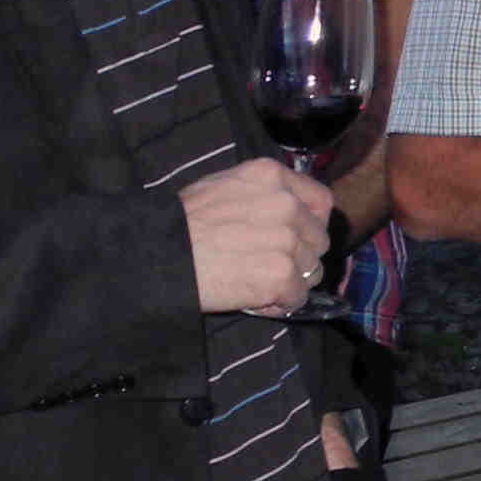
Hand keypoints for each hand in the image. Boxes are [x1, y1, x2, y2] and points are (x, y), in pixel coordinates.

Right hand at [183, 158, 335, 316]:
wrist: (159, 254)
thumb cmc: (182, 223)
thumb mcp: (222, 187)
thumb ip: (261, 194)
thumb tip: (291, 212)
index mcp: (271, 176)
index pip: (321, 201)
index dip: (312, 223)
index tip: (299, 237)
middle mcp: (286, 204)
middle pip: (318, 239)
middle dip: (300, 256)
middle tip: (269, 264)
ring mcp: (287, 239)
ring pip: (311, 270)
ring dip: (290, 281)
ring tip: (256, 281)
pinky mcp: (281, 274)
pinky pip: (298, 297)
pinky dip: (280, 304)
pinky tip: (256, 299)